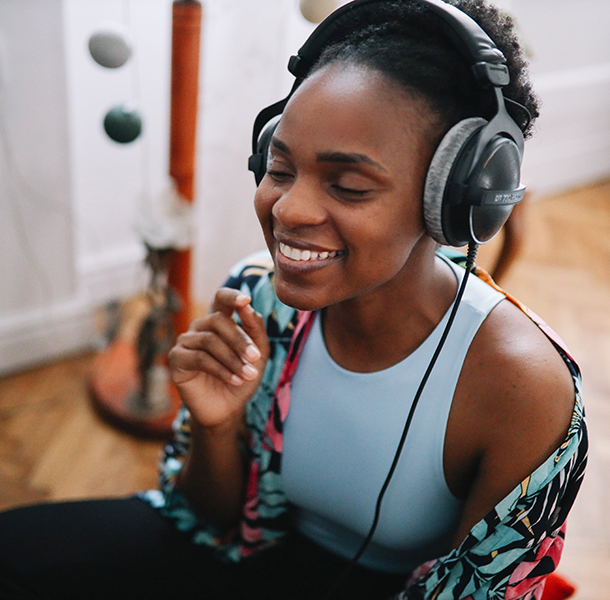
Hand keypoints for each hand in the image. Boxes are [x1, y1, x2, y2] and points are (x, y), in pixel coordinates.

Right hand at [168, 288, 269, 429]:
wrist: (227, 409)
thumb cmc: (242, 377)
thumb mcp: (258, 354)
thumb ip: (256, 329)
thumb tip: (248, 307)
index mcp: (219, 321)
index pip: (221, 298)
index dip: (232, 296)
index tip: (247, 299)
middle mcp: (200, 327)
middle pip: (218, 320)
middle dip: (240, 339)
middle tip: (256, 358)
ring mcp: (185, 341)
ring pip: (210, 341)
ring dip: (233, 359)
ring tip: (249, 375)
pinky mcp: (176, 359)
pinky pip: (200, 358)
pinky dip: (221, 369)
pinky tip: (235, 380)